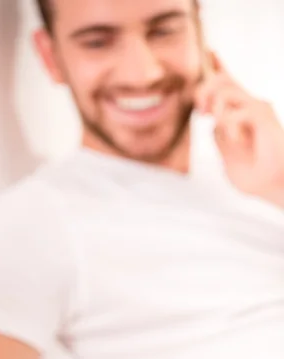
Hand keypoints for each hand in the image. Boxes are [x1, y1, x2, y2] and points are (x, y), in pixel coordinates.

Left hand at [195, 54, 283, 207]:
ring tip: (218, 125)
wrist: (275, 186)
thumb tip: (212, 124)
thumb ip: (219, 138)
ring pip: (225, 89)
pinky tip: (236, 140)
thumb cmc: (255, 175)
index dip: (217, 67)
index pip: (228, 84)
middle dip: (204, 91)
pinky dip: (227, 126)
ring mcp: (256, 109)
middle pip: (222, 80)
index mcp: (240, 115)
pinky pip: (233, 112)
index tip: (209, 52)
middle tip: (202, 112)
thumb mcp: (228, 156)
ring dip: (215, 108)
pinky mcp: (261, 116)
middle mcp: (250, 107)